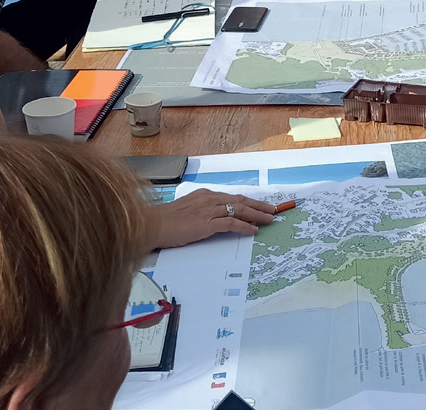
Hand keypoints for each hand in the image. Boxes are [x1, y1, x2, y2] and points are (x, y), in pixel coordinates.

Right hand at [152, 190, 276, 247]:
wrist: (152, 224)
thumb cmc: (167, 221)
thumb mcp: (188, 210)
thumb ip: (203, 211)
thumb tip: (217, 218)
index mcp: (205, 195)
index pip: (232, 197)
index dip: (249, 201)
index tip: (261, 205)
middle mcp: (209, 199)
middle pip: (240, 200)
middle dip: (259, 205)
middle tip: (273, 210)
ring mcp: (208, 210)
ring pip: (239, 209)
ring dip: (257, 214)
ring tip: (269, 219)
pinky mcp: (206, 223)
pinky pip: (230, 223)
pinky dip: (244, 226)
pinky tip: (253, 230)